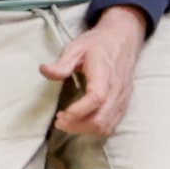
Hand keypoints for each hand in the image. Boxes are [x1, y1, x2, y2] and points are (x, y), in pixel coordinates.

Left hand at [49, 1, 149, 140]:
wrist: (124, 38)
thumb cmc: (98, 43)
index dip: (78, 112)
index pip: (96, 98)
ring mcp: (123, 98)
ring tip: (69, 122)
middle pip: (101, 119)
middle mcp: (117, 89)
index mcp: (104, 73)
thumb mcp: (76, 47)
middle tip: (60, 121)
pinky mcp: (125, 104)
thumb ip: (62, 63)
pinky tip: (82, 122)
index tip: (60, 116)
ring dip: (85, 130)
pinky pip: (112, 125)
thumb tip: (44, 70)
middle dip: (77, 126)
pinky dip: (95, 129)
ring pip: (106, 126)